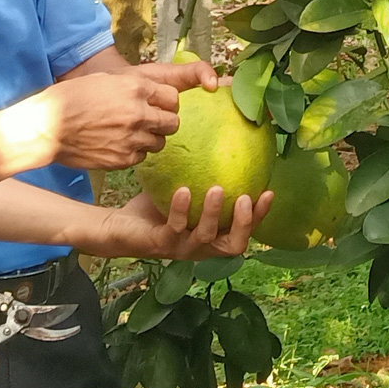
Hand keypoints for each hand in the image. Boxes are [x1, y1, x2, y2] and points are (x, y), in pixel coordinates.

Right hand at [47, 61, 212, 169]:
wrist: (47, 127)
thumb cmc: (71, 98)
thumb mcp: (104, 80)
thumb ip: (132, 86)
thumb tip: (151, 93)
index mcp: (136, 88)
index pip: (173, 97)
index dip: (167, 102)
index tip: (159, 105)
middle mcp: (139, 113)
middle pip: (173, 122)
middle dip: (165, 121)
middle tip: (152, 122)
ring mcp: (132, 138)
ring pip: (160, 142)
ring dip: (151, 138)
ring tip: (134, 135)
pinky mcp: (123, 159)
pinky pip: (142, 157)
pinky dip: (135, 152)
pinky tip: (120, 145)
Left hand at [111, 186, 271, 260]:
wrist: (119, 225)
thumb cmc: (156, 207)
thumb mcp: (184, 189)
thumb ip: (202, 175)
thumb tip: (222, 139)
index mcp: (212, 236)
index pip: (243, 231)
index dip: (259, 216)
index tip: (269, 191)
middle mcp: (201, 246)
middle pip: (234, 245)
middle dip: (244, 223)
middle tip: (246, 198)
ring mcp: (182, 248)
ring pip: (206, 237)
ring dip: (214, 213)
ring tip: (217, 189)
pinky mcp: (161, 244)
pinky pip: (175, 227)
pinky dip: (181, 209)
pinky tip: (183, 190)